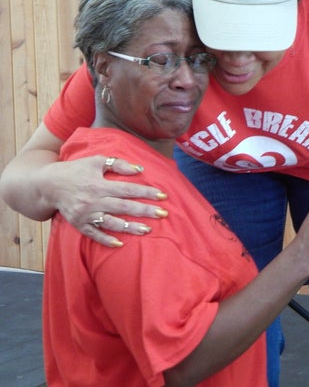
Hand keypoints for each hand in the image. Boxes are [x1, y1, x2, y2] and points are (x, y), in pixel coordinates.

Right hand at [43, 155, 167, 246]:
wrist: (48, 185)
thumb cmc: (76, 170)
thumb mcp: (96, 161)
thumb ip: (118, 164)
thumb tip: (139, 169)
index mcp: (99, 185)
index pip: (128, 189)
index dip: (146, 192)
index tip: (163, 195)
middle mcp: (94, 201)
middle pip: (124, 207)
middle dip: (145, 211)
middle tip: (163, 214)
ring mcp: (86, 215)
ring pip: (112, 223)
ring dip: (130, 227)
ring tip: (148, 230)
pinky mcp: (79, 224)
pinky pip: (94, 235)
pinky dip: (106, 240)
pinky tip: (120, 244)